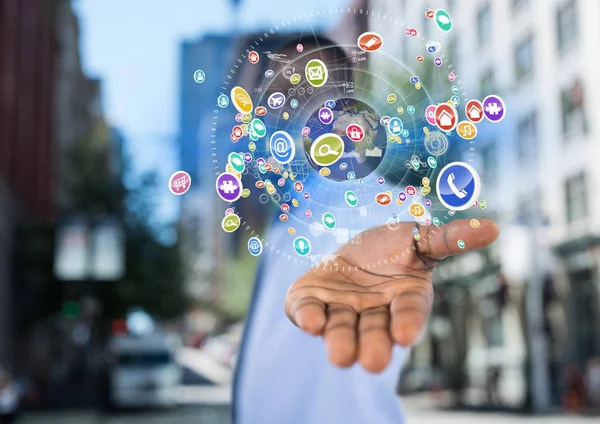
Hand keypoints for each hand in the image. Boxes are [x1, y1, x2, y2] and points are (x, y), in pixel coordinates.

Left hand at [285, 219, 498, 372]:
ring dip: (339, 341)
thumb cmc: (392, 247)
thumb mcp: (420, 238)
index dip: (407, 323)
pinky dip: (307, 317)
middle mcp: (372, 311)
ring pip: (340, 329)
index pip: (408, 313)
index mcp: (403, 298)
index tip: (405, 336)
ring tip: (341, 357)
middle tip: (372, 361)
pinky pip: (307, 311)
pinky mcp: (311, 302)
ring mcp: (340, 308)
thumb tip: (492, 228)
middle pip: (373, 330)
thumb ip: (450, 239)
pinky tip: (309, 321)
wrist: (351, 247)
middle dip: (373, 345)